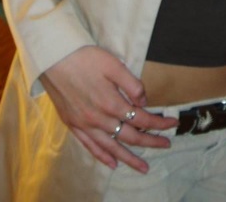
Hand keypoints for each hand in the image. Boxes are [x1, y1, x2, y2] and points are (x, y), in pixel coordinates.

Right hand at [40, 46, 177, 172]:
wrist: (53, 58)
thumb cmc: (85, 57)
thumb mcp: (114, 64)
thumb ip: (131, 85)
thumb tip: (143, 103)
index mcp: (112, 103)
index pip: (141, 119)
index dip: (159, 123)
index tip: (172, 124)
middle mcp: (99, 119)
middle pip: (130, 136)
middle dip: (150, 141)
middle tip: (166, 145)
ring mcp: (85, 124)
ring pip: (111, 148)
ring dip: (129, 158)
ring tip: (143, 167)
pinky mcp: (73, 125)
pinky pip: (90, 147)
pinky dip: (102, 157)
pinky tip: (112, 163)